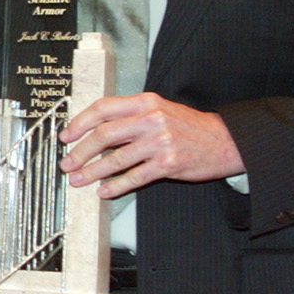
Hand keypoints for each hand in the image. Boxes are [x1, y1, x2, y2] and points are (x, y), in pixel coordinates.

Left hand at [60, 93, 243, 197]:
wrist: (227, 140)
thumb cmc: (189, 127)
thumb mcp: (160, 110)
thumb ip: (131, 116)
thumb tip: (95, 131)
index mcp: (145, 102)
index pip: (103, 108)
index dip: (79, 123)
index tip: (66, 136)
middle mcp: (151, 119)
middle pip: (104, 134)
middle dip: (80, 151)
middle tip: (67, 163)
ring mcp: (160, 141)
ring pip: (116, 159)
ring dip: (93, 172)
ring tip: (79, 180)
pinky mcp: (168, 164)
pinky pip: (135, 177)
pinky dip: (116, 186)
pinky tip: (104, 191)